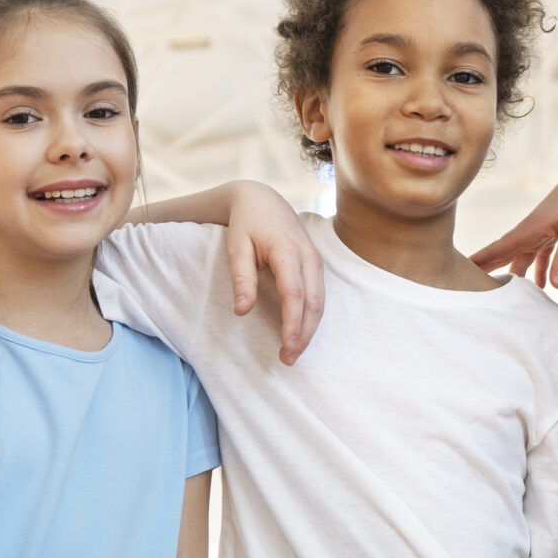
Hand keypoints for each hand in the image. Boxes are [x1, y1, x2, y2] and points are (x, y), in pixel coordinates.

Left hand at [220, 184, 323, 364]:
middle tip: (287, 359)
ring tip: (292, 352)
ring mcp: (316, 260)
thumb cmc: (246, 223)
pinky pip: (319, 296)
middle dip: (303, 334)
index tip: (286, 346)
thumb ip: (242, 278)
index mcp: (288, 251)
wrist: (262, 199)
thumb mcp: (237, 247)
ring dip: (309, 330)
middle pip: (313, 303)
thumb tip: (242, 311)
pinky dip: (311, 318)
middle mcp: (308, 256)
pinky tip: (299, 333)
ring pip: (320, 303)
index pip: (295, 294)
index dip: (292, 323)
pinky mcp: (316, 265)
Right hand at [469, 129, 557, 287]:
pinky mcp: (553, 231)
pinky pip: (539, 254)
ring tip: (505, 295)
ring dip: (513, 273)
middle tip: (471, 290)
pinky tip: (544, 284)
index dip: (477, 263)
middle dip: (487, 271)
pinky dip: (538, 269)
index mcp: (527, 231)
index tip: (457, 275)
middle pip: (502, 255)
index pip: (496, 251)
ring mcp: (540, 231)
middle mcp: (528, 231)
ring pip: (520, 256)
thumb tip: (555, 287)